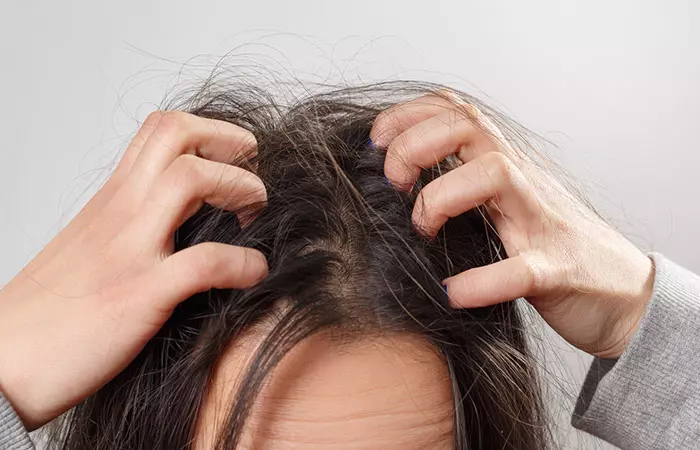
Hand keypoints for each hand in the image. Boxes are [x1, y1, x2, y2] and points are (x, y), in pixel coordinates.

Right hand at [0, 111, 268, 428]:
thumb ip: (134, 223)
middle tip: (254, 174)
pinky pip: (205, 264)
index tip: (236, 160)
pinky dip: (243, 264)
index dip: (210, 132)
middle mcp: (119, 212)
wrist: (0, 364)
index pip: (160, 131)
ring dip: (240, 189)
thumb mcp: (92, 246)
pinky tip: (254, 273)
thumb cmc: (48, 312)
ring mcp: (128, 251)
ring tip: (255, 217)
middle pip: (176, 134)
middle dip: (230, 142)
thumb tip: (185, 222)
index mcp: (111, 199)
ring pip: (190, 179)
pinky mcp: (138, 296)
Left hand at [370, 93, 654, 359]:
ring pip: (496, 174)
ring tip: (425, 231)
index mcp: (504, 167)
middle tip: (394, 185)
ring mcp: (543, 223)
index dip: (408, 115)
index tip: (375, 143)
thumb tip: (394, 191)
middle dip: (415, 145)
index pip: (455, 111)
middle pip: (469, 126)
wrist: (625, 295)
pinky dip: (482, 282)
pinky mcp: (558, 271)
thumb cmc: (550, 250)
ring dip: (442, 197)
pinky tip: (455, 293)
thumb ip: (462, 191)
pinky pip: (522, 269)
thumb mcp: (503, 210)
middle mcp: (523, 183)